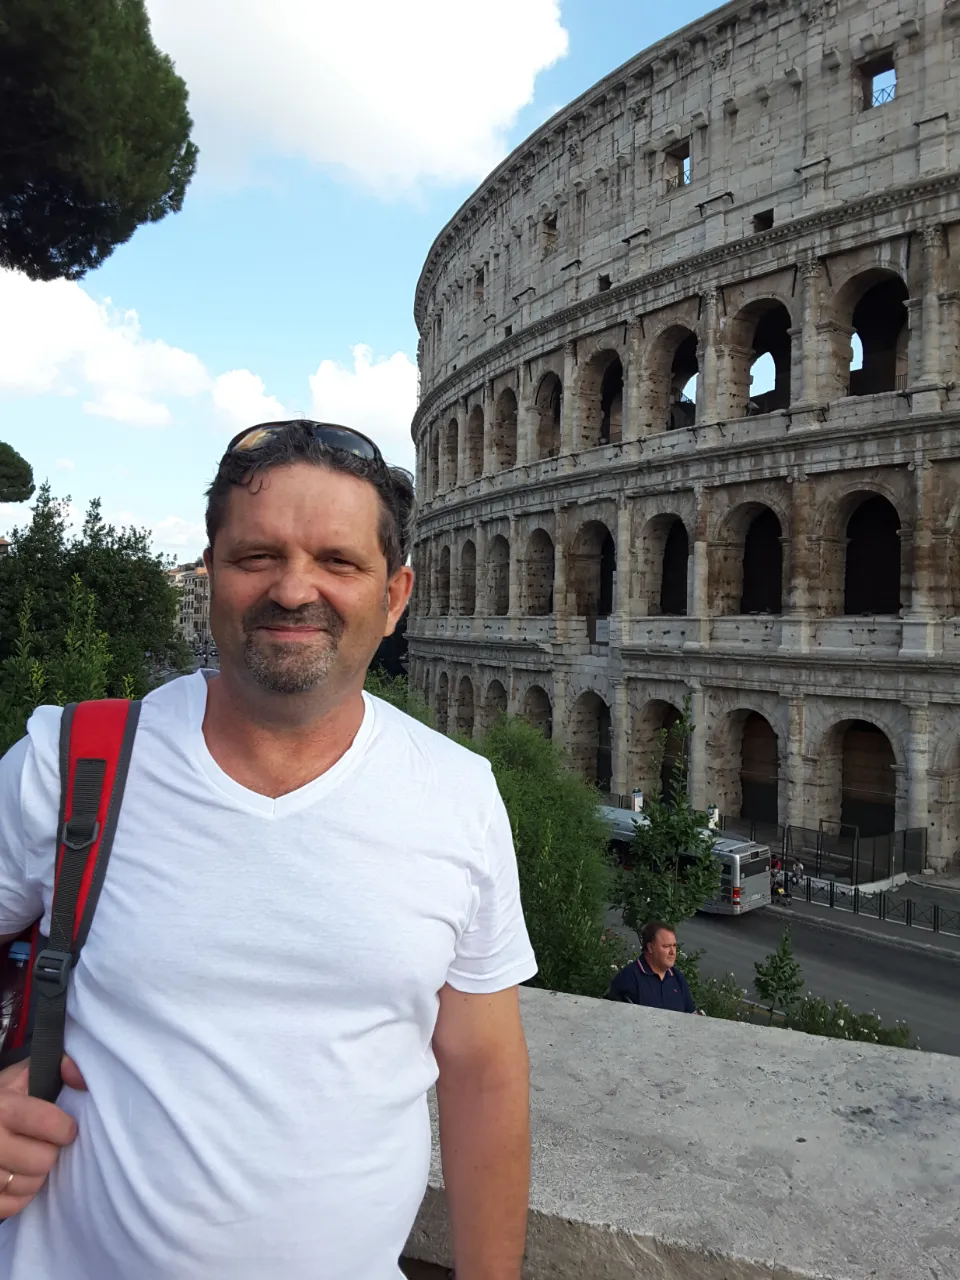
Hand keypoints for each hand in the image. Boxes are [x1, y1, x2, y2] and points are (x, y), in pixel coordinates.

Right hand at [0, 1056, 85, 1218]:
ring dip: (34, 1175)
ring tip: (24, 1159)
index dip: (65, 1128)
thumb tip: (82, 1077)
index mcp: (1, 1108)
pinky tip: (13, 1176)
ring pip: (31, 1185)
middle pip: (44, 1160)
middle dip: (48, 1152)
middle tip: (39, 1144)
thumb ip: (53, 1068)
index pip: (50, 1123)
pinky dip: (19, 1195)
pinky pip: (14, 1206)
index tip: (65, 1128)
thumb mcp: (17, 1078)